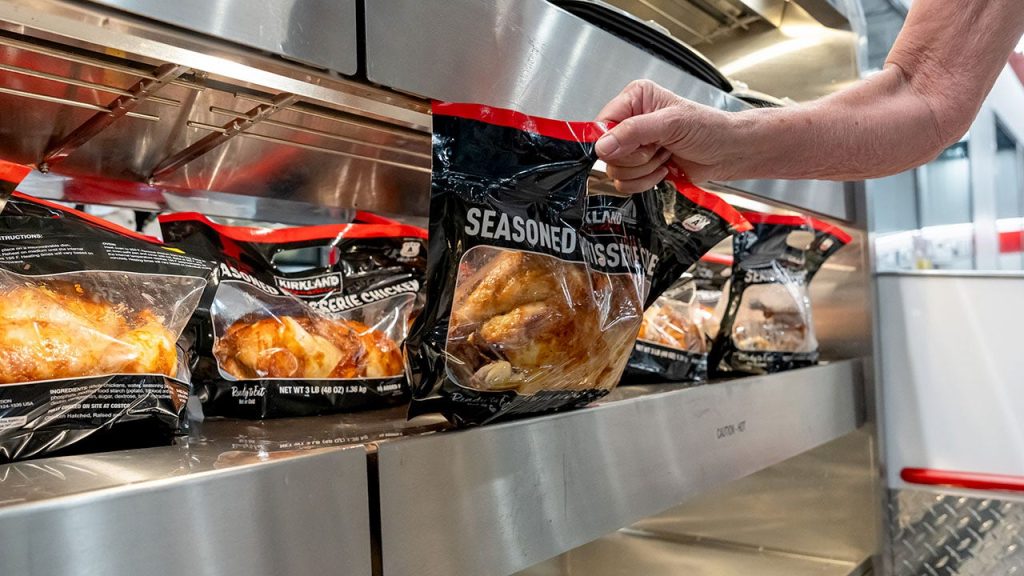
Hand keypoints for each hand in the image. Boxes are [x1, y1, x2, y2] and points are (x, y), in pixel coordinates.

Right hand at [596, 80, 740, 192]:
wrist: (729, 152)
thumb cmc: (710, 129)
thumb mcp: (671, 124)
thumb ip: (634, 132)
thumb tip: (603, 145)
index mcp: (635, 100)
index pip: (602, 123)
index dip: (612, 141)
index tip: (633, 146)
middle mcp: (631, 122)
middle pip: (607, 152)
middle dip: (636, 157)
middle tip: (659, 147)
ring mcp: (635, 147)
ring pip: (616, 170)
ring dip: (644, 170)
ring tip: (665, 156)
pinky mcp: (640, 168)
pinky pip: (625, 184)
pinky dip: (645, 182)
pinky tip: (664, 169)